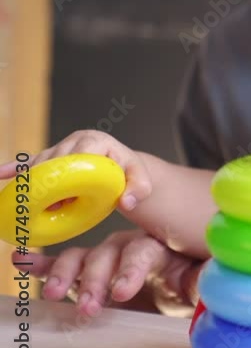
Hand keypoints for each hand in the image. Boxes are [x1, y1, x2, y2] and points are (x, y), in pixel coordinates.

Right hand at [0, 129, 151, 211]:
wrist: (122, 169)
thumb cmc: (130, 175)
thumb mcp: (141, 181)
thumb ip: (139, 190)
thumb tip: (126, 202)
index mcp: (97, 141)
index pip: (78, 154)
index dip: (69, 174)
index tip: (65, 198)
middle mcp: (76, 140)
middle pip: (55, 159)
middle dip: (49, 182)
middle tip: (49, 207)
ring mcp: (61, 147)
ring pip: (41, 163)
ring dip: (35, 183)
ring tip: (30, 203)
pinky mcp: (51, 156)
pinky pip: (29, 161)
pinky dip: (13, 168)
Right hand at [10, 229, 202, 316]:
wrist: (180, 271)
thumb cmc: (189, 272)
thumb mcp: (197, 278)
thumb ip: (197, 279)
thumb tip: (199, 282)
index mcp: (158, 245)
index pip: (142, 252)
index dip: (130, 270)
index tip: (122, 292)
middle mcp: (127, 245)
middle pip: (107, 255)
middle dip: (95, 280)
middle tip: (88, 306)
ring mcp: (106, 255)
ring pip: (82, 258)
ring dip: (67, 275)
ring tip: (54, 295)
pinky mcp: (88, 268)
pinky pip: (64, 262)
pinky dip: (43, 264)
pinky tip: (23, 262)